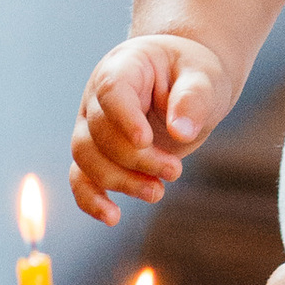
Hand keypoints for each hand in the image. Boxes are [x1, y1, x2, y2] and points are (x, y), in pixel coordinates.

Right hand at [70, 32, 227, 222]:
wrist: (186, 83)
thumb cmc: (194, 74)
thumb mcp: (203, 78)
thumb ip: (193, 98)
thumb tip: (181, 132)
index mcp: (123, 66)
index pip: (111, 91)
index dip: (123, 117)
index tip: (145, 140)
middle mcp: (98, 97)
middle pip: (99, 132)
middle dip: (136, 159)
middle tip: (175, 171)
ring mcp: (92, 126)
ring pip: (87, 159)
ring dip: (121, 181)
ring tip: (158, 192)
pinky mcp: (98, 154)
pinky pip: (80, 179)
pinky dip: (91, 200)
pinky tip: (112, 217)